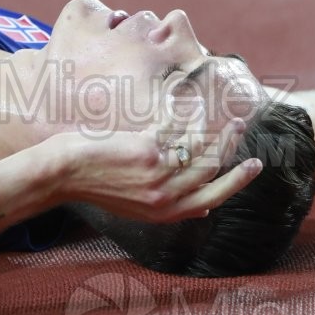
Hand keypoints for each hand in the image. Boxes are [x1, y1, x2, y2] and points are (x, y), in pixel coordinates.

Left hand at [60, 97, 262, 222]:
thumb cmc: (95, 184)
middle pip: (211, 172)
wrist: (61, 174)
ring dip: (216, 129)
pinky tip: (189, 100)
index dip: (236, 183)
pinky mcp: (148, 154)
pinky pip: (179, 132)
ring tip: (219, 111)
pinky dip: (187, 115)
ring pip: (200, 151)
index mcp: (164, 214)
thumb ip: (169, 207)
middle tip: (241, 128)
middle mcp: (165, 200)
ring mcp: (158, 177)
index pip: (211, 199)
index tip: (253, 166)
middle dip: (231, 148)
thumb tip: (203, 212)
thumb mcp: (137, 208)